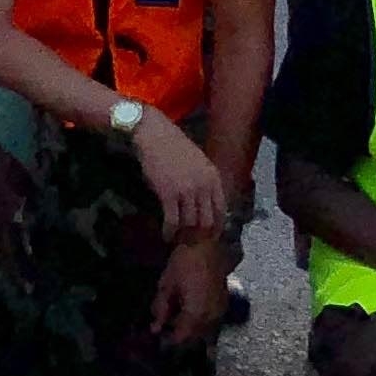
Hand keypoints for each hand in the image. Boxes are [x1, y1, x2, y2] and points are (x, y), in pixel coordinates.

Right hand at [125, 110, 224, 236]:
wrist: (154, 135)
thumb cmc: (174, 146)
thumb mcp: (198, 161)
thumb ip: (205, 180)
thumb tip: (205, 203)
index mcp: (213, 177)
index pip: (221, 209)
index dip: (216, 225)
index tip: (210, 235)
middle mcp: (204, 186)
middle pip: (207, 220)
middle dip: (199, 234)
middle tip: (191, 240)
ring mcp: (187, 191)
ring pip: (190, 222)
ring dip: (183, 234)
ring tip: (177, 238)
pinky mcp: (169, 194)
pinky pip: (173, 220)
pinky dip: (169, 231)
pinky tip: (166, 235)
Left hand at [153, 233, 229, 346]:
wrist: (208, 243)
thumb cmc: (185, 261)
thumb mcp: (167, 285)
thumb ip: (162, 309)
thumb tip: (156, 327)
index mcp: (196, 314)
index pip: (182, 338)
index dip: (169, 340)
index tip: (159, 336)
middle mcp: (211, 317)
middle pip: (194, 336)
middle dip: (179, 334)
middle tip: (165, 326)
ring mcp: (220, 310)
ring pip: (203, 329)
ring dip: (190, 327)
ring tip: (176, 315)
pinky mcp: (224, 302)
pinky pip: (210, 319)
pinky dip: (199, 319)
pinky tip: (189, 308)